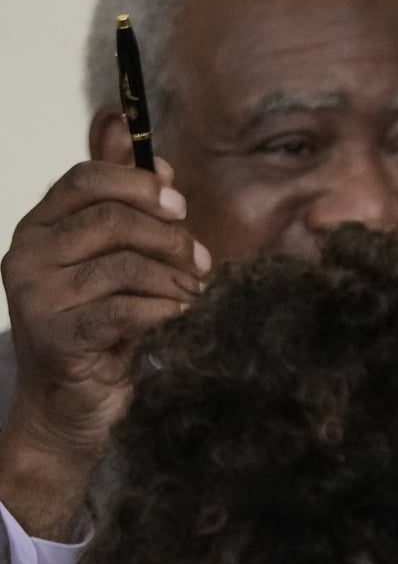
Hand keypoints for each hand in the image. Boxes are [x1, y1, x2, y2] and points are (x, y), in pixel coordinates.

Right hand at [0, 158, 207, 536]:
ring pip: (126, 265)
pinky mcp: (58, 336)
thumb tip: (148, 154)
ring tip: (194, 298)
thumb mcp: (116, 264)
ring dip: (175, 281)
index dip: (138, 183)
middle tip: (202, 264)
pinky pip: (127, 308)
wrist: (72, 409)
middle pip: (112, 220)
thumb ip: (126, 209)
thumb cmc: (103, 332)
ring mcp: (36, 297)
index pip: (85, 178)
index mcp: (39, 229)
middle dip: (170, 239)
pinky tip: (180, 320)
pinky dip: (165, 312)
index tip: (179, 203)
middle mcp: (28, 256)